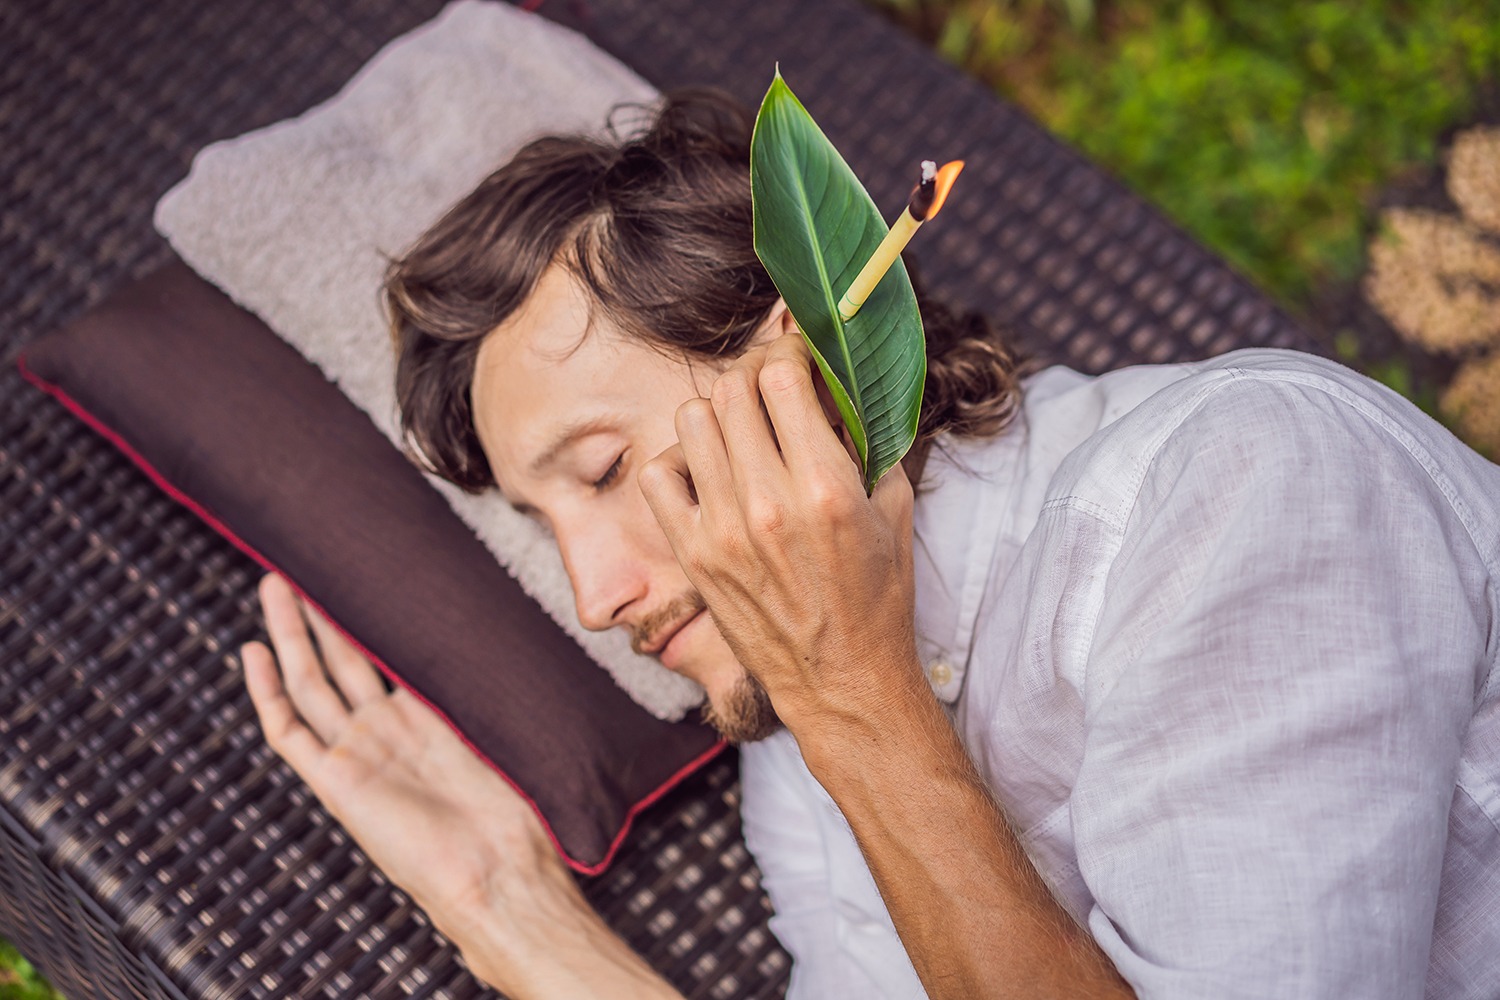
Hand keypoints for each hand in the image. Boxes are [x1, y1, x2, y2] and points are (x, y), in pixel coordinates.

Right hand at [241, 573, 617, 996]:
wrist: (495, 870)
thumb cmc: (510, 812)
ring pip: (310, 682)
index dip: (367, 619)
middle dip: (318, 615)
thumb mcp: (498, 732)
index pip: (382, 658)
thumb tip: (505, 628)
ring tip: (274, 583)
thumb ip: (483, 688)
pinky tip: (252, 650)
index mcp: (420, 719)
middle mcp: (381, 734)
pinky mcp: (335, 784)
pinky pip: (289, 731)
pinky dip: (267, 691)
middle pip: (337, 661)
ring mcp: (355, 755)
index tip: (359, 574)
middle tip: (300, 569)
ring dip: (290, 633)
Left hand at [639, 332, 924, 733]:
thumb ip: (867, 439)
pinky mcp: (692, 556)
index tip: (799, 355)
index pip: (782, 377)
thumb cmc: (877, 597)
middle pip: (731, 390)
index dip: (789, 351)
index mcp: (825, 487)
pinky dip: (681, 460)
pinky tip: (710, 471)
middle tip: (771, 384)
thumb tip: (840, 382)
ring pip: (692, 420)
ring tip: (744, 428)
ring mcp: (722, 530)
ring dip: (720, 412)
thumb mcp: (893, 508)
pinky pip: (659, 475)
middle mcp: (767, 504)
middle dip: (754, 372)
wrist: (841, 682)